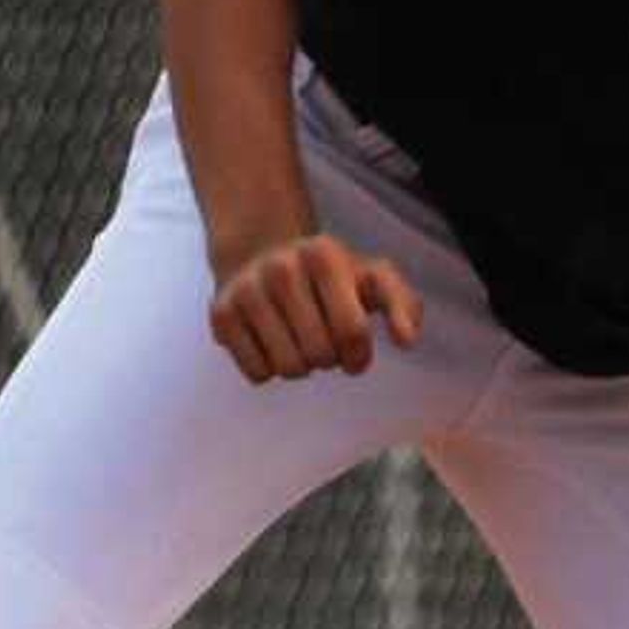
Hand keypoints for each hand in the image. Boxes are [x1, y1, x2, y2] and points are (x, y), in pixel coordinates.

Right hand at [207, 227, 425, 383]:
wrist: (261, 255)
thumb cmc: (329, 278)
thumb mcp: (371, 279)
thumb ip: (403, 304)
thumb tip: (407, 340)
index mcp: (323, 255)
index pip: (353, 332)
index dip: (359, 356)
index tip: (354, 352)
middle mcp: (281, 268)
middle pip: (320, 354)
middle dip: (329, 360)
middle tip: (322, 342)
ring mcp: (247, 290)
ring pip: (288, 368)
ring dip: (301, 367)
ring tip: (298, 341)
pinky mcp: (221, 315)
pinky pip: (257, 374)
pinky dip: (269, 369)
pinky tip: (270, 343)